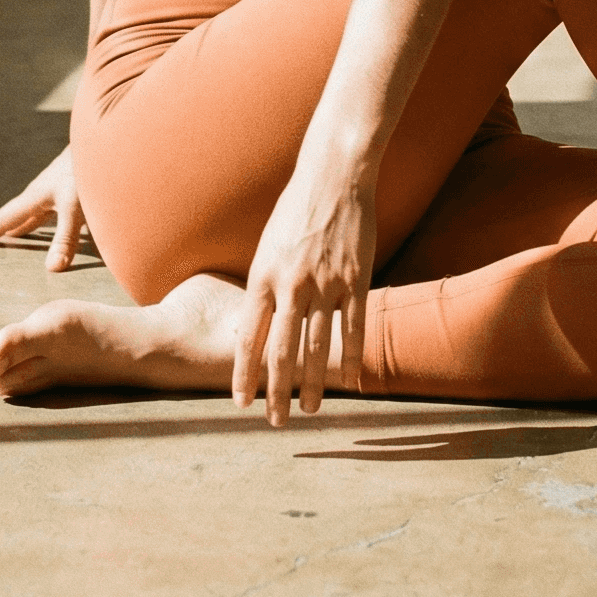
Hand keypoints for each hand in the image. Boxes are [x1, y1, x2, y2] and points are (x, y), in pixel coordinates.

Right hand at [0, 147, 88, 271]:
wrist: (103, 140)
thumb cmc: (87, 171)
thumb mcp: (76, 208)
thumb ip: (66, 238)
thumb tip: (51, 269)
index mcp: (36, 196)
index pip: (7, 218)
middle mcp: (42, 191)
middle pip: (15, 213)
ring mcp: (56, 187)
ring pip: (33, 211)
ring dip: (21, 222)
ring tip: (12, 233)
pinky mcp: (72, 186)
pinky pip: (50, 208)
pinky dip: (42, 217)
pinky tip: (49, 217)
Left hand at [232, 160, 376, 425]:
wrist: (333, 174)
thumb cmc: (296, 208)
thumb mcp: (268, 245)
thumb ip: (265, 285)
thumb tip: (259, 323)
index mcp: (263, 274)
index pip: (249, 337)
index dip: (244, 373)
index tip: (241, 402)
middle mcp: (291, 283)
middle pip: (281, 351)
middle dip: (276, 392)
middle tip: (275, 422)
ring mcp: (325, 282)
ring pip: (317, 347)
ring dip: (312, 384)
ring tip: (308, 411)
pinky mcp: (355, 278)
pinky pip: (353, 328)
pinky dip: (352, 358)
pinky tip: (350, 382)